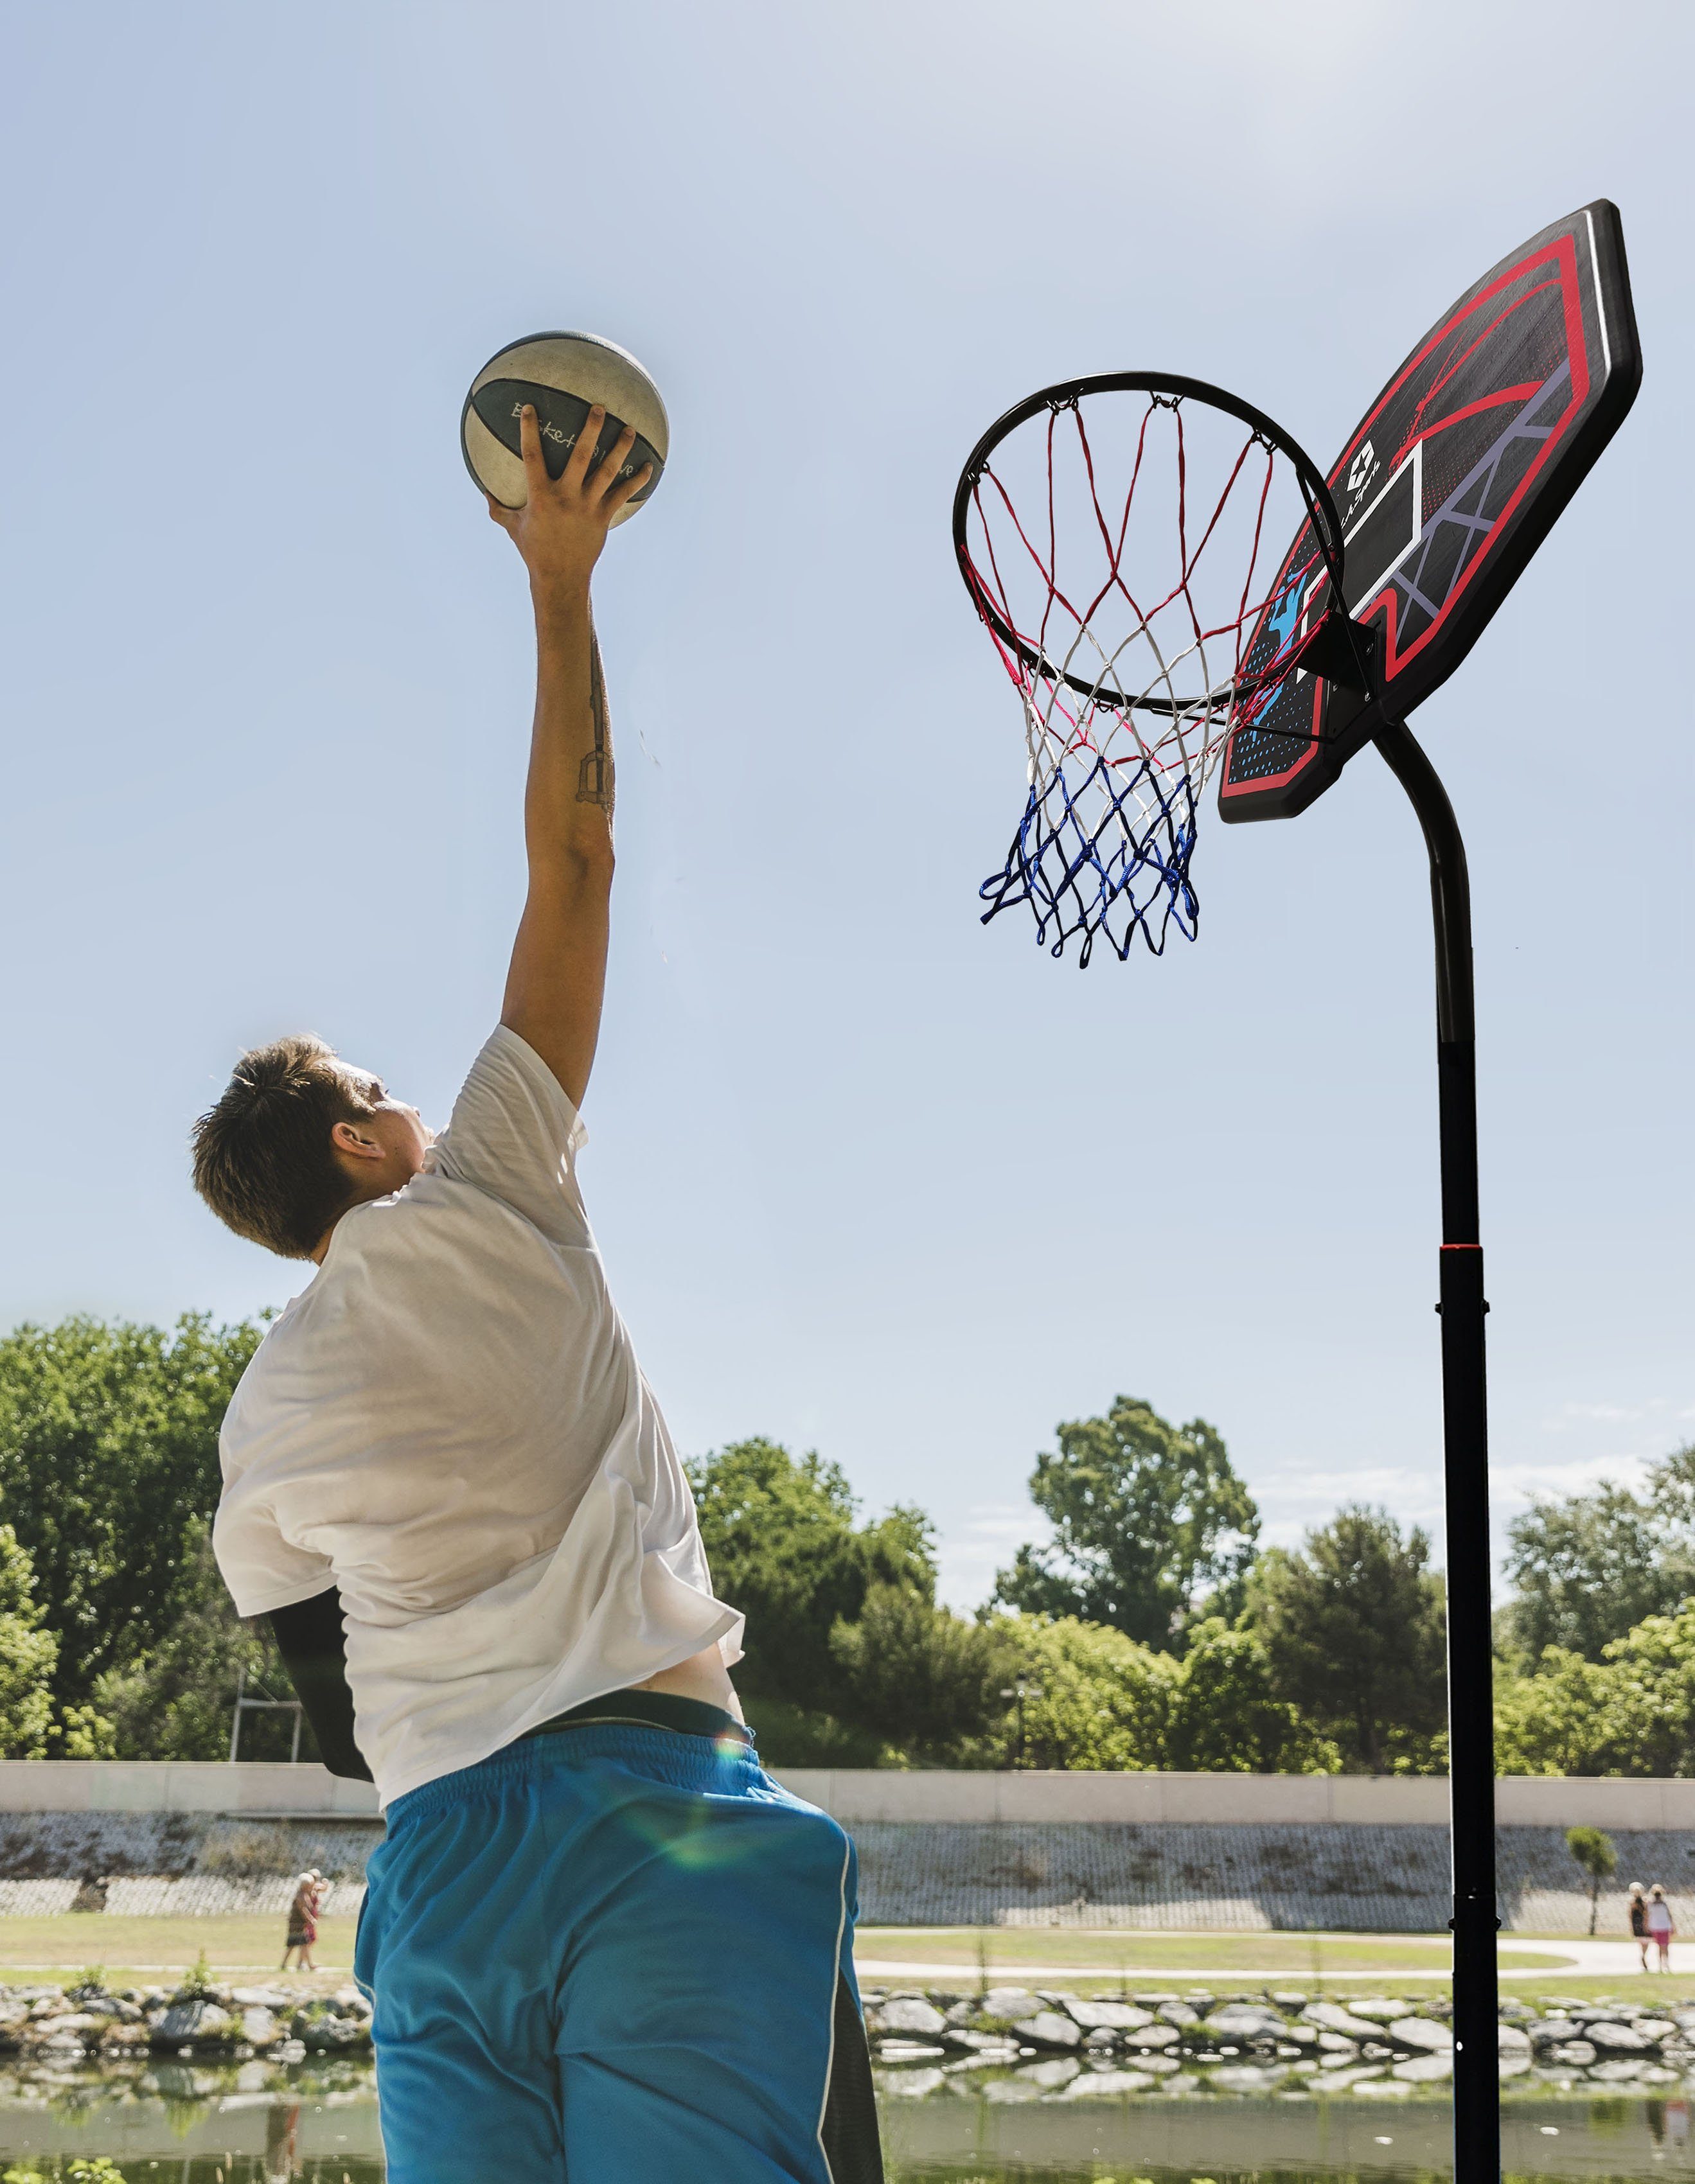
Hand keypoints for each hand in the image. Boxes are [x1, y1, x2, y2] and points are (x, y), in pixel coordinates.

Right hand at [487, 403, 653, 594]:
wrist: (560, 578)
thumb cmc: (534, 551)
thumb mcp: (512, 528)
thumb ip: (498, 508)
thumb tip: (483, 491)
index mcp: (540, 496)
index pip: (532, 456)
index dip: (530, 431)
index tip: (530, 408)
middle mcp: (566, 497)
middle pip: (580, 456)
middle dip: (590, 430)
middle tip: (599, 407)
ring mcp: (587, 507)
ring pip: (607, 472)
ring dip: (620, 449)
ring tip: (630, 430)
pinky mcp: (603, 517)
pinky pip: (623, 495)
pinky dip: (637, 481)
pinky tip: (650, 467)